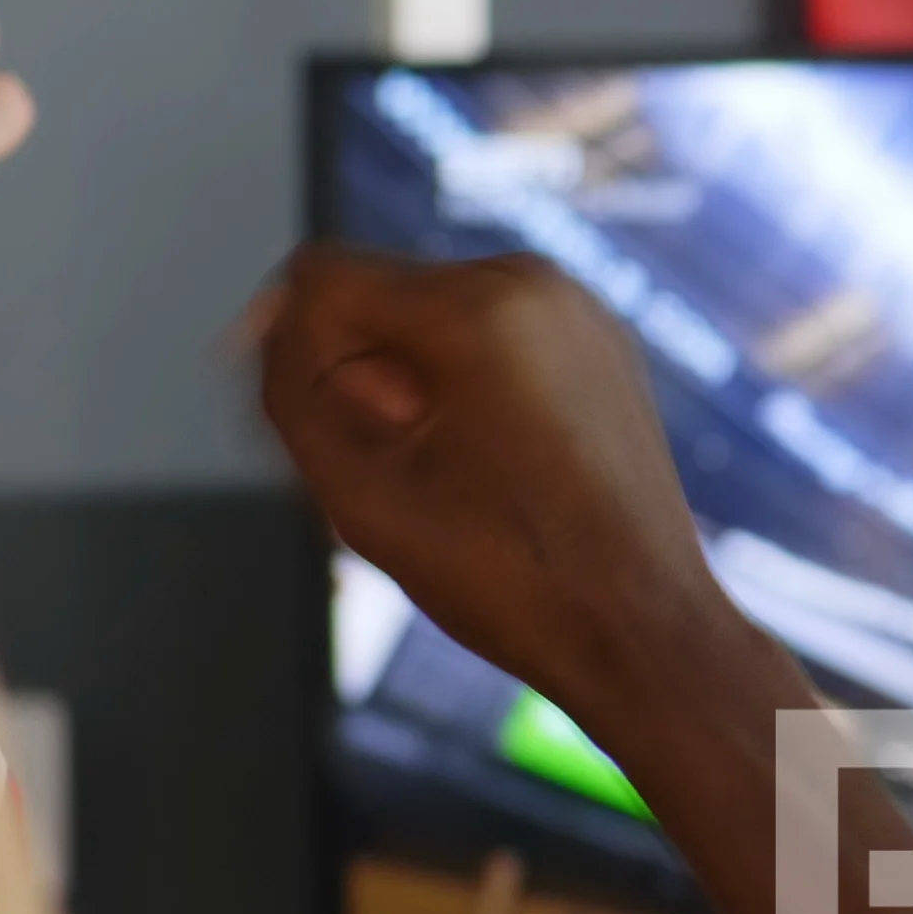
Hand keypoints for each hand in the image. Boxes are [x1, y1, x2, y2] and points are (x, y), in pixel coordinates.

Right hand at [252, 246, 730, 722]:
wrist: (643, 631)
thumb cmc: (517, 580)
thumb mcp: (355, 492)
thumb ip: (287, 393)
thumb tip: (269, 324)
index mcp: (483, 304)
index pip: (318, 282)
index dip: (291, 358)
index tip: (319, 438)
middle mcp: (539, 283)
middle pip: (378, 303)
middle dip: (364, 383)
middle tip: (411, 477)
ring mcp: (580, 312)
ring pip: (430, 329)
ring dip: (412, 397)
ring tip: (459, 480)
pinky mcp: (599, 347)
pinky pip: (491, 350)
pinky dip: (467, 400)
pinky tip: (497, 474)